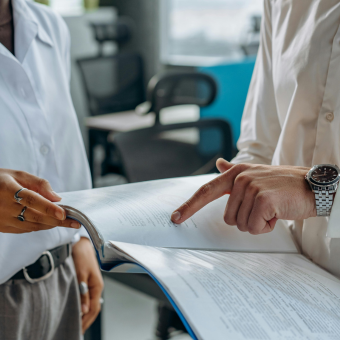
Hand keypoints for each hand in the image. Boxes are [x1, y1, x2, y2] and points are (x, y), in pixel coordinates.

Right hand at [0, 169, 80, 233]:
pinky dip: (39, 227)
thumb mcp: (18, 174)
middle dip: (57, 221)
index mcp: (8, 190)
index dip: (49, 208)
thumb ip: (39, 184)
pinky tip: (50, 223)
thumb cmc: (0, 180)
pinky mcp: (2, 227)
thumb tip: (56, 197)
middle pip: (35, 216)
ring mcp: (2, 219)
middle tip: (74, 222)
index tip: (63, 213)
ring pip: (31, 226)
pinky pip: (25, 229)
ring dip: (50, 225)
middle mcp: (4, 207)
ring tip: (67, 223)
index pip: (32, 200)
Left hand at [72, 237, 103, 333]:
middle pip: (93, 308)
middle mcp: (96, 286)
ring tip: (76, 323)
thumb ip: (83, 292)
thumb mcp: (81, 274)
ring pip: (90, 303)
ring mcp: (92, 284)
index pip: (94, 308)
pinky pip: (87, 297)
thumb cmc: (82, 255)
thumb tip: (83, 310)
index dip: (86, 321)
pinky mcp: (87, 281)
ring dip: (84, 314)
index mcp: (97, 286)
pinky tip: (77, 309)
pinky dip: (83, 305)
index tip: (78, 330)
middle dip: (86, 320)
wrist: (81, 242)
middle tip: (76, 331)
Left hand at [171, 159, 315, 234]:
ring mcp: (251, 188)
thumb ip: (234, 170)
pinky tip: (277, 213)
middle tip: (264, 208)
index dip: (189, 205)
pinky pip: (254, 227)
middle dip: (246, 219)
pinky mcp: (263, 199)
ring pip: (241, 224)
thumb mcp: (256, 174)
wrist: (312, 185)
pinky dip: (267, 227)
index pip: (206, 191)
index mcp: (235, 174)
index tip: (176, 217)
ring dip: (258, 223)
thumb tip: (219, 163)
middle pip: (228, 218)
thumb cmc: (282, 185)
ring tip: (271, 209)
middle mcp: (240, 179)